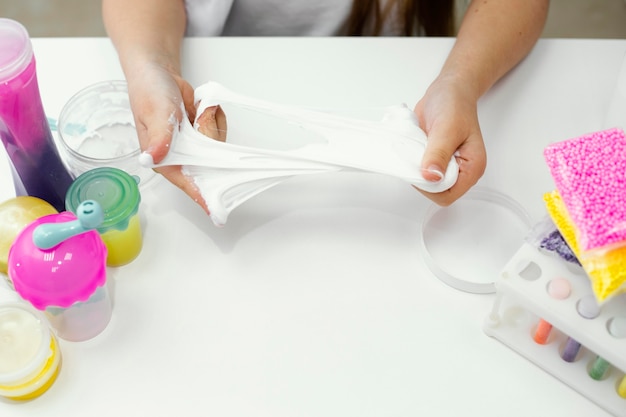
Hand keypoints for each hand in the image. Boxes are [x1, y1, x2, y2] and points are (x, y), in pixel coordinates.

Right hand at [126, 62, 225, 212]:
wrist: (158, 74)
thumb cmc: (149, 93)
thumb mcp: (155, 112)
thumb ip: (159, 135)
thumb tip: (154, 156)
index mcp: (164, 160)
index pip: (187, 183)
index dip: (202, 196)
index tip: (217, 213)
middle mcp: (181, 159)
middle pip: (211, 162)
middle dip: (208, 135)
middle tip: (196, 116)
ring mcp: (194, 148)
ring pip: (218, 146)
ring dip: (211, 123)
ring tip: (195, 108)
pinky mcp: (203, 136)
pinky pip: (220, 132)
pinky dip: (215, 117)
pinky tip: (201, 107)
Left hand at [414, 74, 486, 205]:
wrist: (448, 91)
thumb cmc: (454, 105)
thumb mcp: (447, 128)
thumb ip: (438, 153)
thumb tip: (430, 176)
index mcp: (472, 168)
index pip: (448, 195)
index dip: (430, 187)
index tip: (420, 166)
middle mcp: (461, 171)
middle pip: (435, 192)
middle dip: (421, 177)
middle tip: (417, 153)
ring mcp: (446, 167)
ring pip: (425, 182)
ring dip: (415, 169)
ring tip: (417, 148)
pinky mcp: (434, 161)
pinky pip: (419, 171)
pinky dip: (412, 162)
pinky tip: (414, 148)